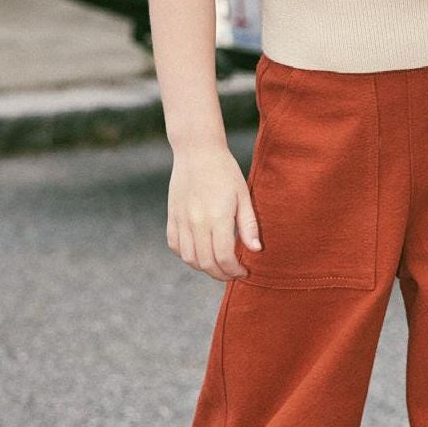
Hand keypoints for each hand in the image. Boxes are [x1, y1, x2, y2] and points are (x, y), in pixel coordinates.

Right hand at [165, 142, 260, 280]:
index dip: (234, 270)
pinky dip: (186, 255)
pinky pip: (175, 245)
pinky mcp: (172, 216)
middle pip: (206, 263)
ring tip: (218, 265)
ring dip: (204, 268)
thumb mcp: (243, 195)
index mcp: (217, 217)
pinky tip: (199, 253)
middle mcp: (197, 221)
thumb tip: (255, 250)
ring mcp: (181, 219)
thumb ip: (249, 224)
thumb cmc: (225, 171)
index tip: (244, 271)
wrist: (197, 151)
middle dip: (221, 274)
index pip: (224, 257)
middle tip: (232, 273)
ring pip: (189, 258)